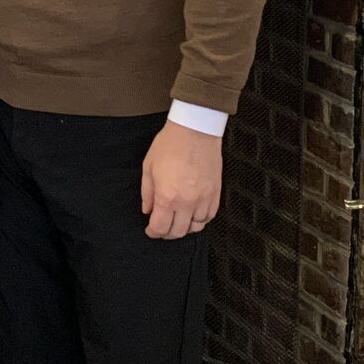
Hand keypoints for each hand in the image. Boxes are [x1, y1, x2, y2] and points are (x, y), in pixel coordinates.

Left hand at [141, 122, 221, 239]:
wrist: (195, 129)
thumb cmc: (171, 144)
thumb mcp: (149, 167)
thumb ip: (147, 193)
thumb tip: (147, 210)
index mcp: (167, 196)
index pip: (160, 227)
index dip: (153, 232)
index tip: (150, 231)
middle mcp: (187, 202)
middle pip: (178, 232)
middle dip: (167, 233)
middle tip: (162, 228)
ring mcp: (204, 199)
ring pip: (196, 227)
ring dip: (185, 227)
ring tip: (178, 221)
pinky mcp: (215, 193)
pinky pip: (209, 216)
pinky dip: (201, 220)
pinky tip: (193, 214)